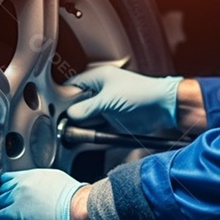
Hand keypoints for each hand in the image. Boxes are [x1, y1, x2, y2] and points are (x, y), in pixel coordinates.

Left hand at [0, 169, 84, 219]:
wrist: (78, 209)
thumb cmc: (75, 200)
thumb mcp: (59, 182)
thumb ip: (45, 184)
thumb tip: (45, 190)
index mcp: (34, 175)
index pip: (10, 177)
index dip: (7, 187)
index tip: (7, 193)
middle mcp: (24, 183)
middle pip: (2, 189)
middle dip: (2, 198)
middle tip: (5, 207)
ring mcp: (18, 197)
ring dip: (0, 210)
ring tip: (3, 217)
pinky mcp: (16, 213)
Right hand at [66, 66, 182, 133]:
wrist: (163, 107)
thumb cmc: (141, 93)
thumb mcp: (108, 100)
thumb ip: (87, 108)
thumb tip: (70, 115)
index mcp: (97, 79)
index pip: (72, 87)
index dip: (63, 99)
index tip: (56, 112)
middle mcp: (100, 92)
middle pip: (77, 105)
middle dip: (72, 116)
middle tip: (64, 126)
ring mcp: (106, 107)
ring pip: (86, 119)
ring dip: (82, 127)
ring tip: (73, 135)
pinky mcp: (113, 121)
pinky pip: (98, 129)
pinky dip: (93, 135)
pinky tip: (86, 140)